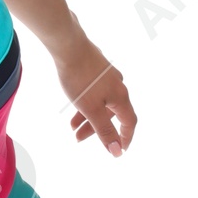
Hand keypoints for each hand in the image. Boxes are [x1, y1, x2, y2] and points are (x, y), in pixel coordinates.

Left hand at [54, 33, 136, 156]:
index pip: (129, 122)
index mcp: (121, 97)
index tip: (119, 150)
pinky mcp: (97, 71)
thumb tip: (117, 151)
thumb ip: (104, 131)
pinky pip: (94, 93)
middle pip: (111, 114)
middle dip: (96, 129)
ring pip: (100, 104)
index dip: (125, 137)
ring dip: (87, 117)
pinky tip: (73, 106)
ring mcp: (108, 77)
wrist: (69, 46)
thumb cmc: (80, 78)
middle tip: (78, 139)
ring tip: (71, 127)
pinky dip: (85, 104)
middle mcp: (118, 86)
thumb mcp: (91, 110)